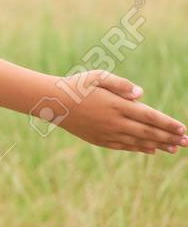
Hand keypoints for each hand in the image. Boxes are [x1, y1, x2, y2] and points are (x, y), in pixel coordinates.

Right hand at [48, 70, 186, 154]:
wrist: (52, 103)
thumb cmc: (76, 86)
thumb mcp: (97, 76)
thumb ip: (121, 84)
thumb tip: (141, 94)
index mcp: (117, 105)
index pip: (150, 116)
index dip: (168, 124)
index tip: (183, 129)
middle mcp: (114, 122)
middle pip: (148, 132)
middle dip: (169, 138)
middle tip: (187, 142)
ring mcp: (106, 133)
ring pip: (138, 142)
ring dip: (158, 146)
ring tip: (174, 149)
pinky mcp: (99, 140)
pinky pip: (123, 146)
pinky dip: (139, 149)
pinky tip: (150, 150)